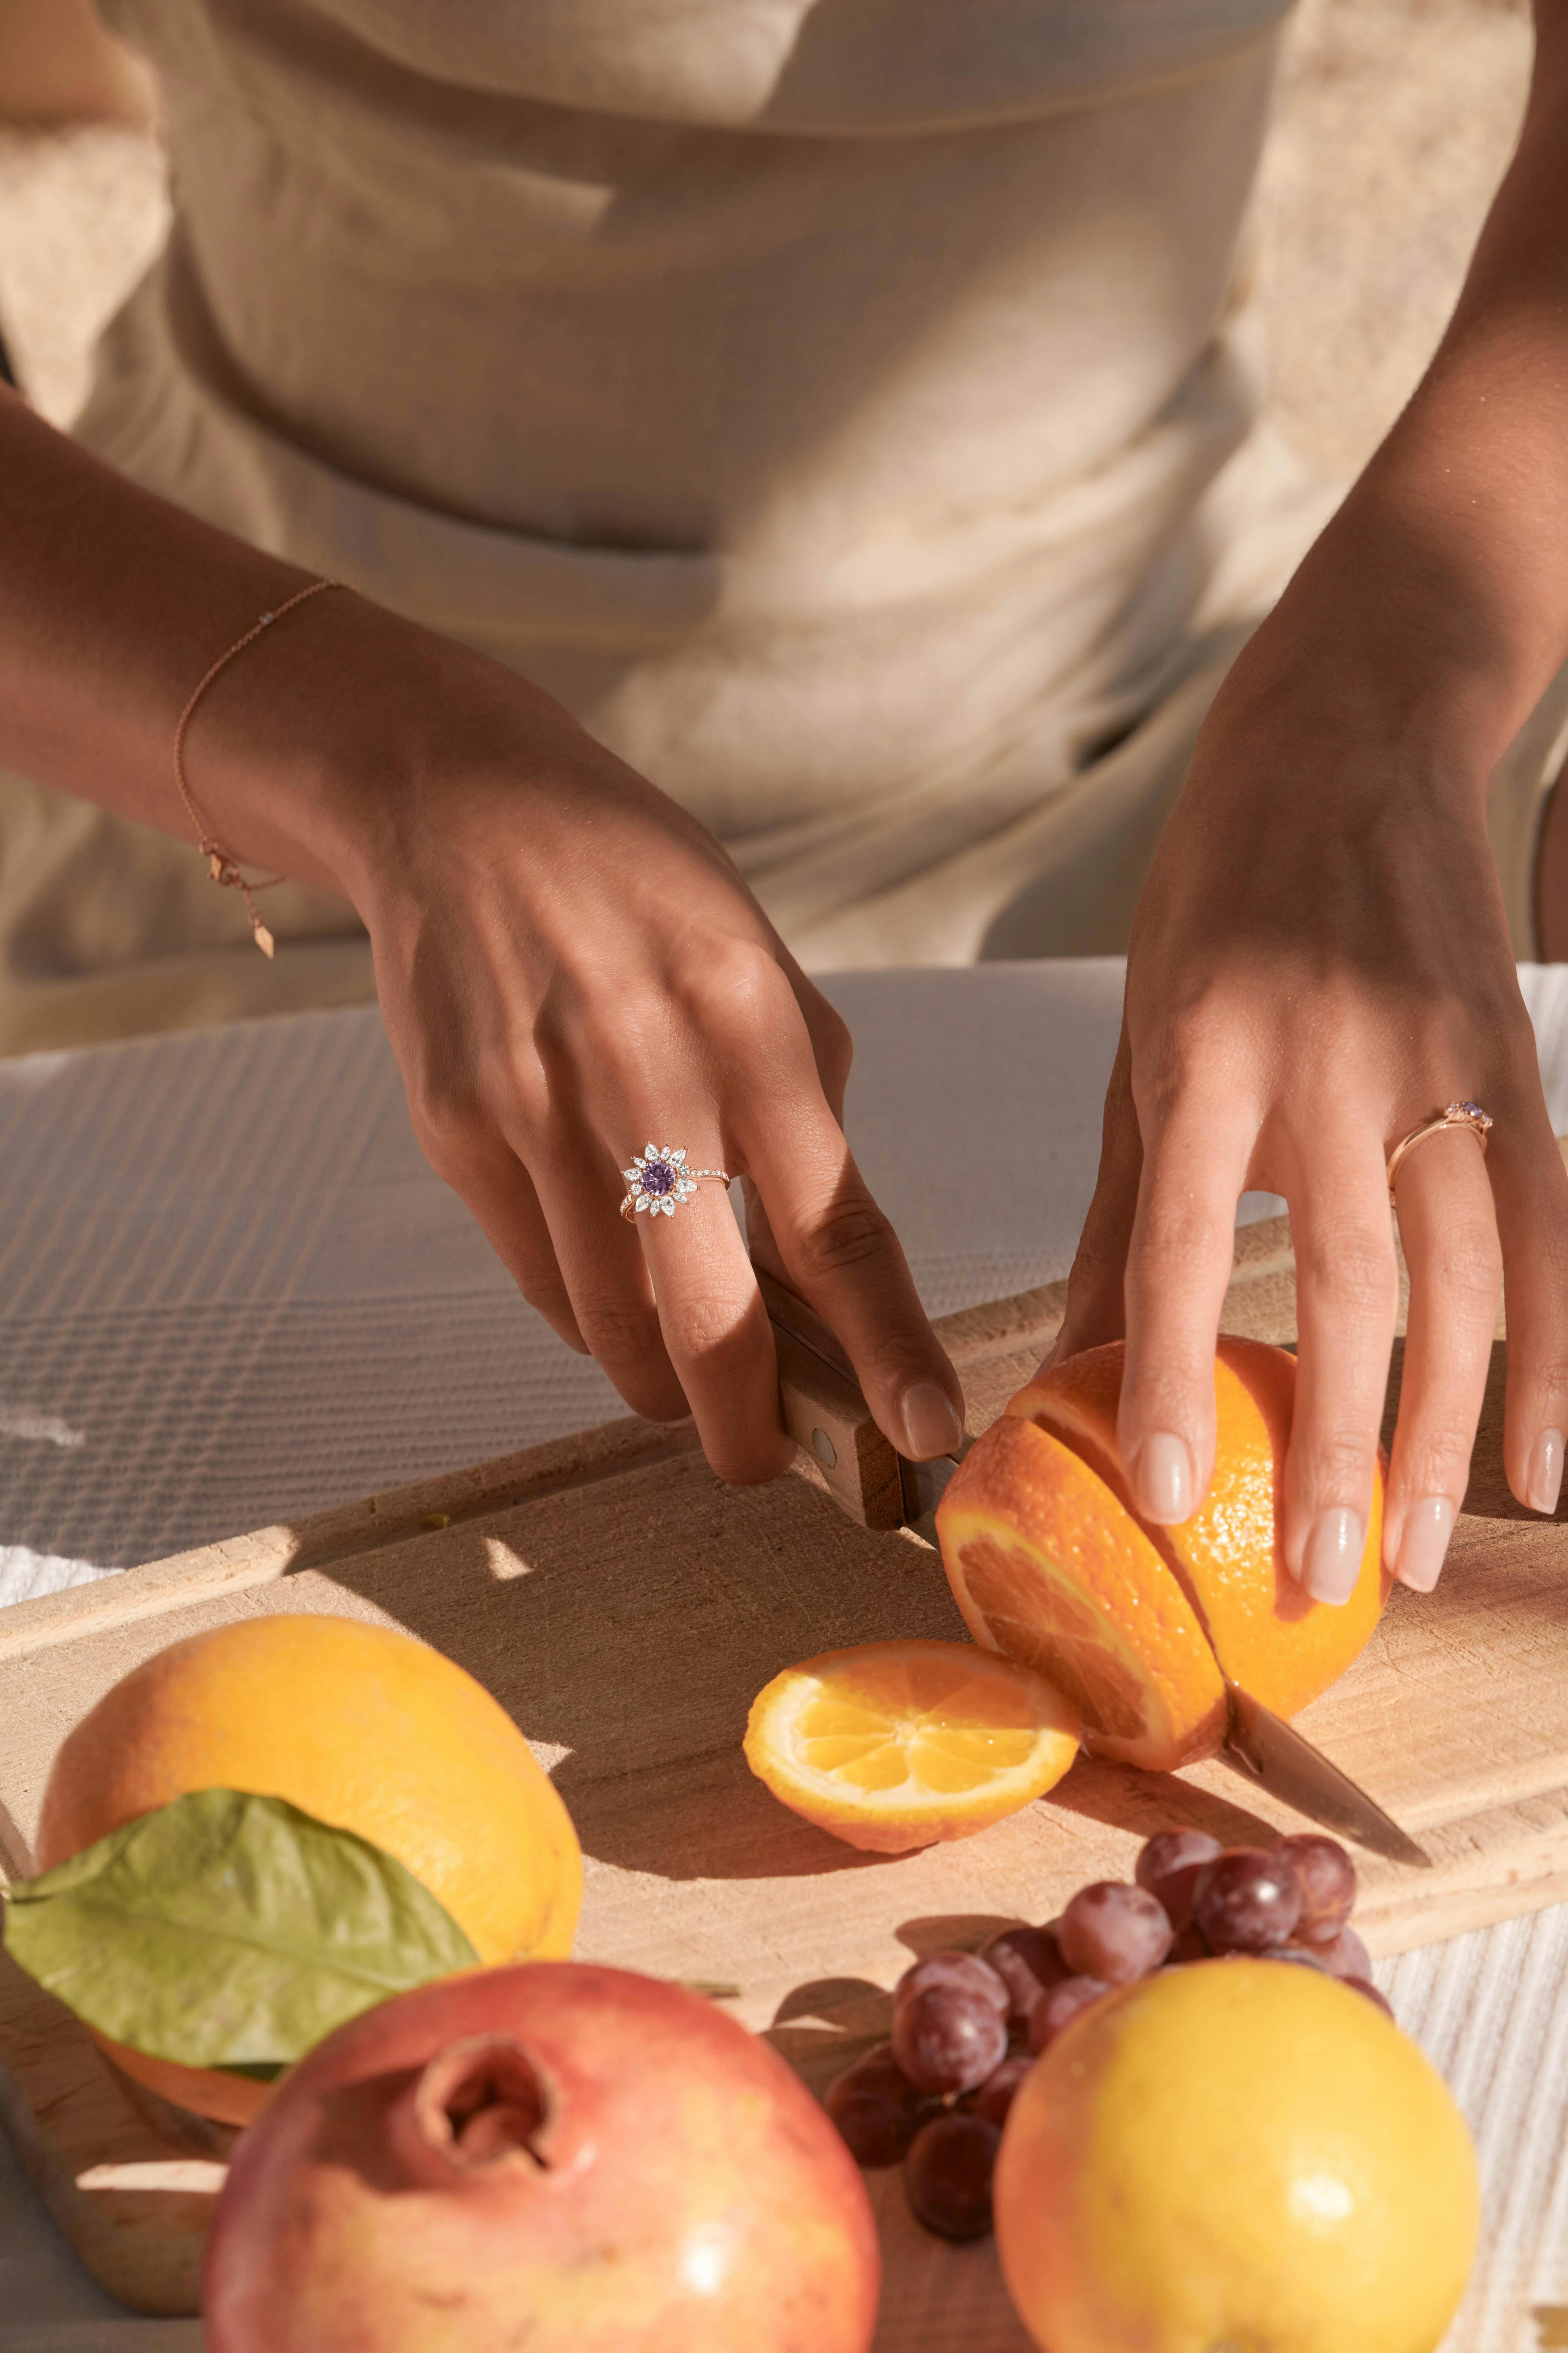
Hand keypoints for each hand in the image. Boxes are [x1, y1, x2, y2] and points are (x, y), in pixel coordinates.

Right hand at [291, 621, 963, 1482]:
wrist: (466, 809)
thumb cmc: (640, 893)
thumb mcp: (759, 971)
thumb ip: (804, 1112)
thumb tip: (826, 1275)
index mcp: (751, 1028)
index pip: (839, 1227)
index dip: (886, 1347)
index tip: (927, 1434)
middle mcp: (645, 1073)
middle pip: (708, 1313)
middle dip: (745, 1425)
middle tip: (764, 1461)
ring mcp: (537, 1107)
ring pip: (608, 1321)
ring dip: (655, 1382)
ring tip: (684, 1382)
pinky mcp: (457, 1128)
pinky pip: (534, 1277)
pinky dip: (583, 1313)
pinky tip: (607, 1288)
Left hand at [1053, 604, 1567, 1599]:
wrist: (1355, 734)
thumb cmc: (1221, 891)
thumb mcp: (1138, 1036)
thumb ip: (1125, 1209)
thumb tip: (1073, 1364)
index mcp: (1209, 1046)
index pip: (1190, 1238)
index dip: (1177, 1374)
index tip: (1168, 1498)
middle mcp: (1333, 1060)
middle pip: (1354, 1285)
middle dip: (1342, 1446)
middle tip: (1324, 1578)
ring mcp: (1442, 1062)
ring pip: (1469, 1283)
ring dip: (1450, 1432)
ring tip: (1415, 1551)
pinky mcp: (1516, 1065)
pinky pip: (1551, 1234)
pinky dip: (1556, 1355)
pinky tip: (1542, 1459)